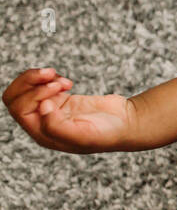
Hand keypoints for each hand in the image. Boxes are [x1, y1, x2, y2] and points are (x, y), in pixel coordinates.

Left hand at [4, 67, 136, 152]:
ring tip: (60, 77)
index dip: (34, 95)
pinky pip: (40, 85)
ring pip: (25, 90)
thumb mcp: (83, 135)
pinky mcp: (60, 100)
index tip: (59, 89)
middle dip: (30, 81)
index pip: (20, 110)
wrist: (128, 123)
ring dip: (38, 77)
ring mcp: (50, 110)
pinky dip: (49, 78)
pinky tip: (67, 82)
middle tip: (52, 73)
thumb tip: (41, 108)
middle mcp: (42, 123)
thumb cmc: (108, 133)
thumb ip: (57, 126)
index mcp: (43, 135)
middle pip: (15, 98)